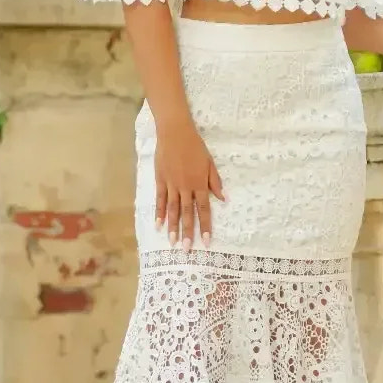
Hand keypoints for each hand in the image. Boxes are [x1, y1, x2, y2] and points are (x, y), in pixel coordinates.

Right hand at [154, 121, 223, 250]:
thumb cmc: (195, 146)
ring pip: (173, 210)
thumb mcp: (209, 163)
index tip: (206, 241)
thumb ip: (215, 181)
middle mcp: (185, 187)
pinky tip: (159, 225)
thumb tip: (224, 199)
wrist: (175, 133)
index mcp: (199, 184)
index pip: (204, 209)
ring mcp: (171, 185)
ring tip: (172, 242)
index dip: (205, 226)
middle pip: (187, 213)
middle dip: (188, 232)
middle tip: (187, 249)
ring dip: (173, 227)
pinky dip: (160, 213)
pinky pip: (160, 200)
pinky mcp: (160, 181)